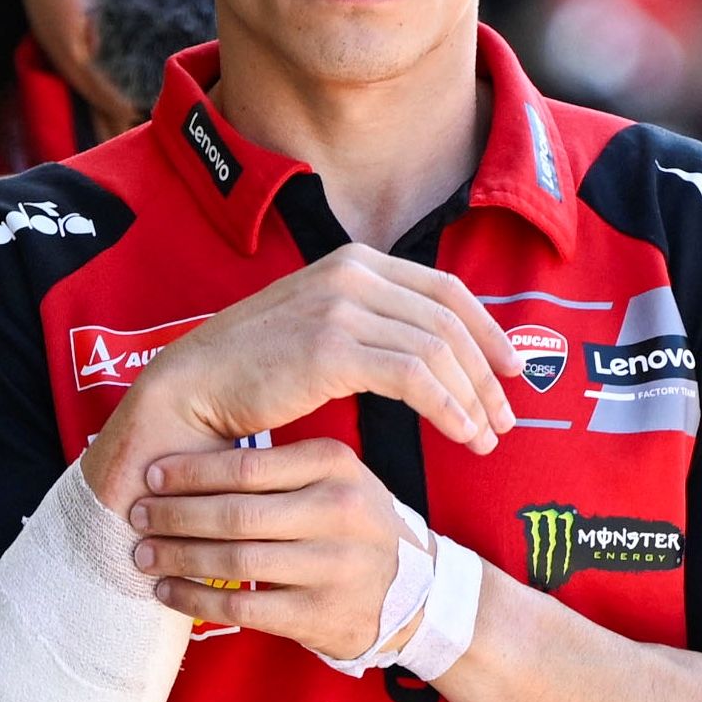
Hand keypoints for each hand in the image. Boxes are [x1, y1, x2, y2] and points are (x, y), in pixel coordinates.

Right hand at [84, 245, 519, 506]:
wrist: (190, 388)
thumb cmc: (252, 371)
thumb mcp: (320, 330)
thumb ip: (371, 327)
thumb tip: (430, 354)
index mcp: (354, 261)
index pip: (446, 291)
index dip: (487, 331)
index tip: (511, 371)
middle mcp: (353, 272)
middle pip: (449, 322)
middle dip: (486, 375)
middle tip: (504, 420)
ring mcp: (341, 305)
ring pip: (437, 351)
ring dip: (471, 399)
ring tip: (484, 440)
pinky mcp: (331, 346)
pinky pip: (413, 377)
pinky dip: (447, 408)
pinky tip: (460, 434)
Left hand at [128, 439, 425, 661]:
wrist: (410, 590)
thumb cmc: (349, 522)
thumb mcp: (334, 477)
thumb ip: (278, 464)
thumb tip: (183, 453)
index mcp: (337, 467)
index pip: (248, 464)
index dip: (191, 472)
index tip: (151, 475)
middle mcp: (340, 513)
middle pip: (236, 513)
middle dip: (175, 515)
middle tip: (136, 515)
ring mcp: (333, 568)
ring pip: (235, 561)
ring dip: (178, 558)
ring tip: (143, 554)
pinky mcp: (321, 615)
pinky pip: (242, 608)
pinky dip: (195, 599)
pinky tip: (168, 592)